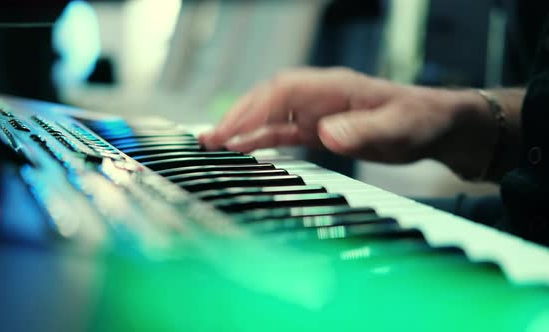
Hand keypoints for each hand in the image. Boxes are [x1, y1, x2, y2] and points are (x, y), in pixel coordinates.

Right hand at [199, 67, 497, 178]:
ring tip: (213, 144)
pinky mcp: (320, 128)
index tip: (230, 130)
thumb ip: (362, 131)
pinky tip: (243, 149)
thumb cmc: (419, 121)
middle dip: (237, 117)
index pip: (283, 91)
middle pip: (268, 100)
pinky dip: (260, 138)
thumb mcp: (397, 128)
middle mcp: (320, 96)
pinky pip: (283, 130)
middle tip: (208, 140)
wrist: (435, 125)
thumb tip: (325, 134)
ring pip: (270, 115)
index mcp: (334, 88)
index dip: (253, 109)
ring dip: (242, 128)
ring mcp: (318, 111)